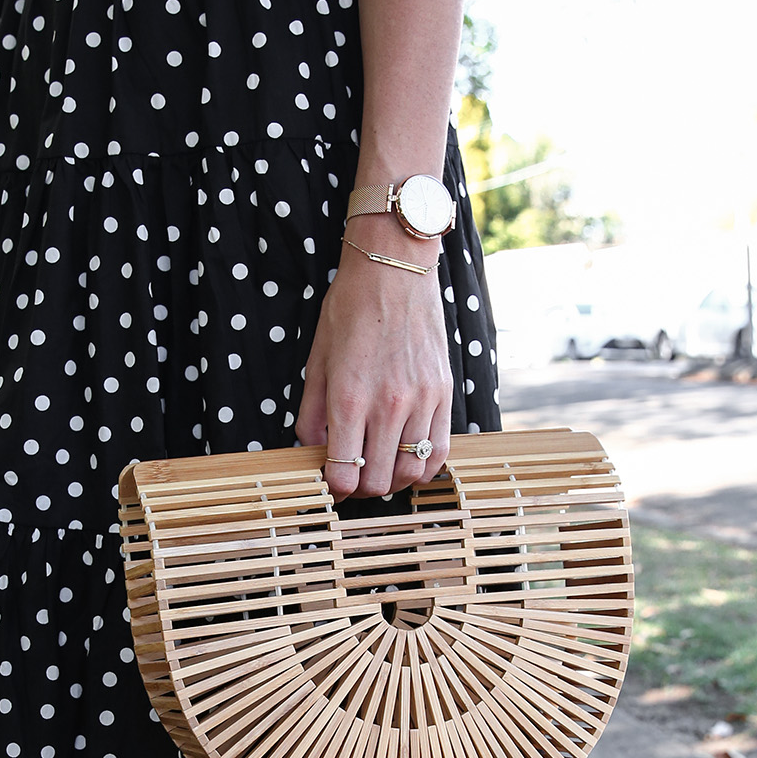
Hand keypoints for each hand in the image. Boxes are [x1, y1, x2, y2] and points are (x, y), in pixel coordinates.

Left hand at [294, 230, 452, 499]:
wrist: (395, 268)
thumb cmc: (350, 309)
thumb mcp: (317, 360)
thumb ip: (312, 413)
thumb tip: (313, 450)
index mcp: (349, 399)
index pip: (344, 473)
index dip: (335, 488)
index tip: (332, 482)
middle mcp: (387, 405)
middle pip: (378, 482)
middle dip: (361, 489)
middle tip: (355, 478)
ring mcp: (421, 401)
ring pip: (410, 473)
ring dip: (393, 480)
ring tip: (381, 468)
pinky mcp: (443, 394)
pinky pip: (440, 451)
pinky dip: (423, 467)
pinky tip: (409, 460)